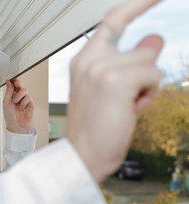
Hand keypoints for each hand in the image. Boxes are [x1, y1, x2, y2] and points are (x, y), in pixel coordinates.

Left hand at [3, 79, 33, 133]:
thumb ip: (8, 91)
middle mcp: (19, 96)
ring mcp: (25, 99)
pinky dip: (23, 102)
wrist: (16, 124)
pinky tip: (21, 108)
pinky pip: (28, 97)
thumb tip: (9, 82)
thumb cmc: (10, 115)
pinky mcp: (30, 103)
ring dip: (19, 95)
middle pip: (20, 85)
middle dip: (18, 83)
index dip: (13, 81)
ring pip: (24, 90)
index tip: (12, 79)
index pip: (13, 85)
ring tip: (15, 102)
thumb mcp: (6, 102)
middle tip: (16, 84)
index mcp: (12, 95)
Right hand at [66, 0, 163, 182]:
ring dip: (146, 88)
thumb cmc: (94, 128)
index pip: (113, 21)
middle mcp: (90, 59)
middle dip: (146, 73)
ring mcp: (101, 68)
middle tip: (131, 98)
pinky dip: (148, 94)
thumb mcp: (110, 91)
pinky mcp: (116, 80)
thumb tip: (155, 38)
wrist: (82, 155)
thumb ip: (129, 63)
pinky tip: (130, 108)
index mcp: (84, 61)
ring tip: (125, 106)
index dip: (137, 6)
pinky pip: (152, 75)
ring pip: (149, 62)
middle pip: (142, 48)